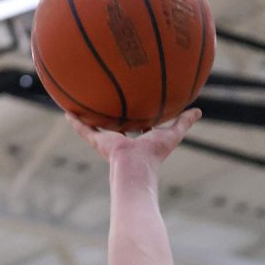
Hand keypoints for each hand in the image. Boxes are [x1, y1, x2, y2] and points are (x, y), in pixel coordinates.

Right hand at [65, 108, 200, 165]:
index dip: (135, 113)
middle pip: (114, 122)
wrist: (136, 167)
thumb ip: (183, 122)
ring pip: (95, 125)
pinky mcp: (97, 141)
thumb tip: (198, 111)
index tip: (133, 101)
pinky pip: (83, 129)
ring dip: (88, 115)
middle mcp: (120, 139)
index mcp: (136, 139)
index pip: (135, 124)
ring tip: (78, 101)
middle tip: (105, 96)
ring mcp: (107, 140)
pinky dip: (75, 121)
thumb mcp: (172, 134)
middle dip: (110, 112)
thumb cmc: (154, 155)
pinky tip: (66, 110)